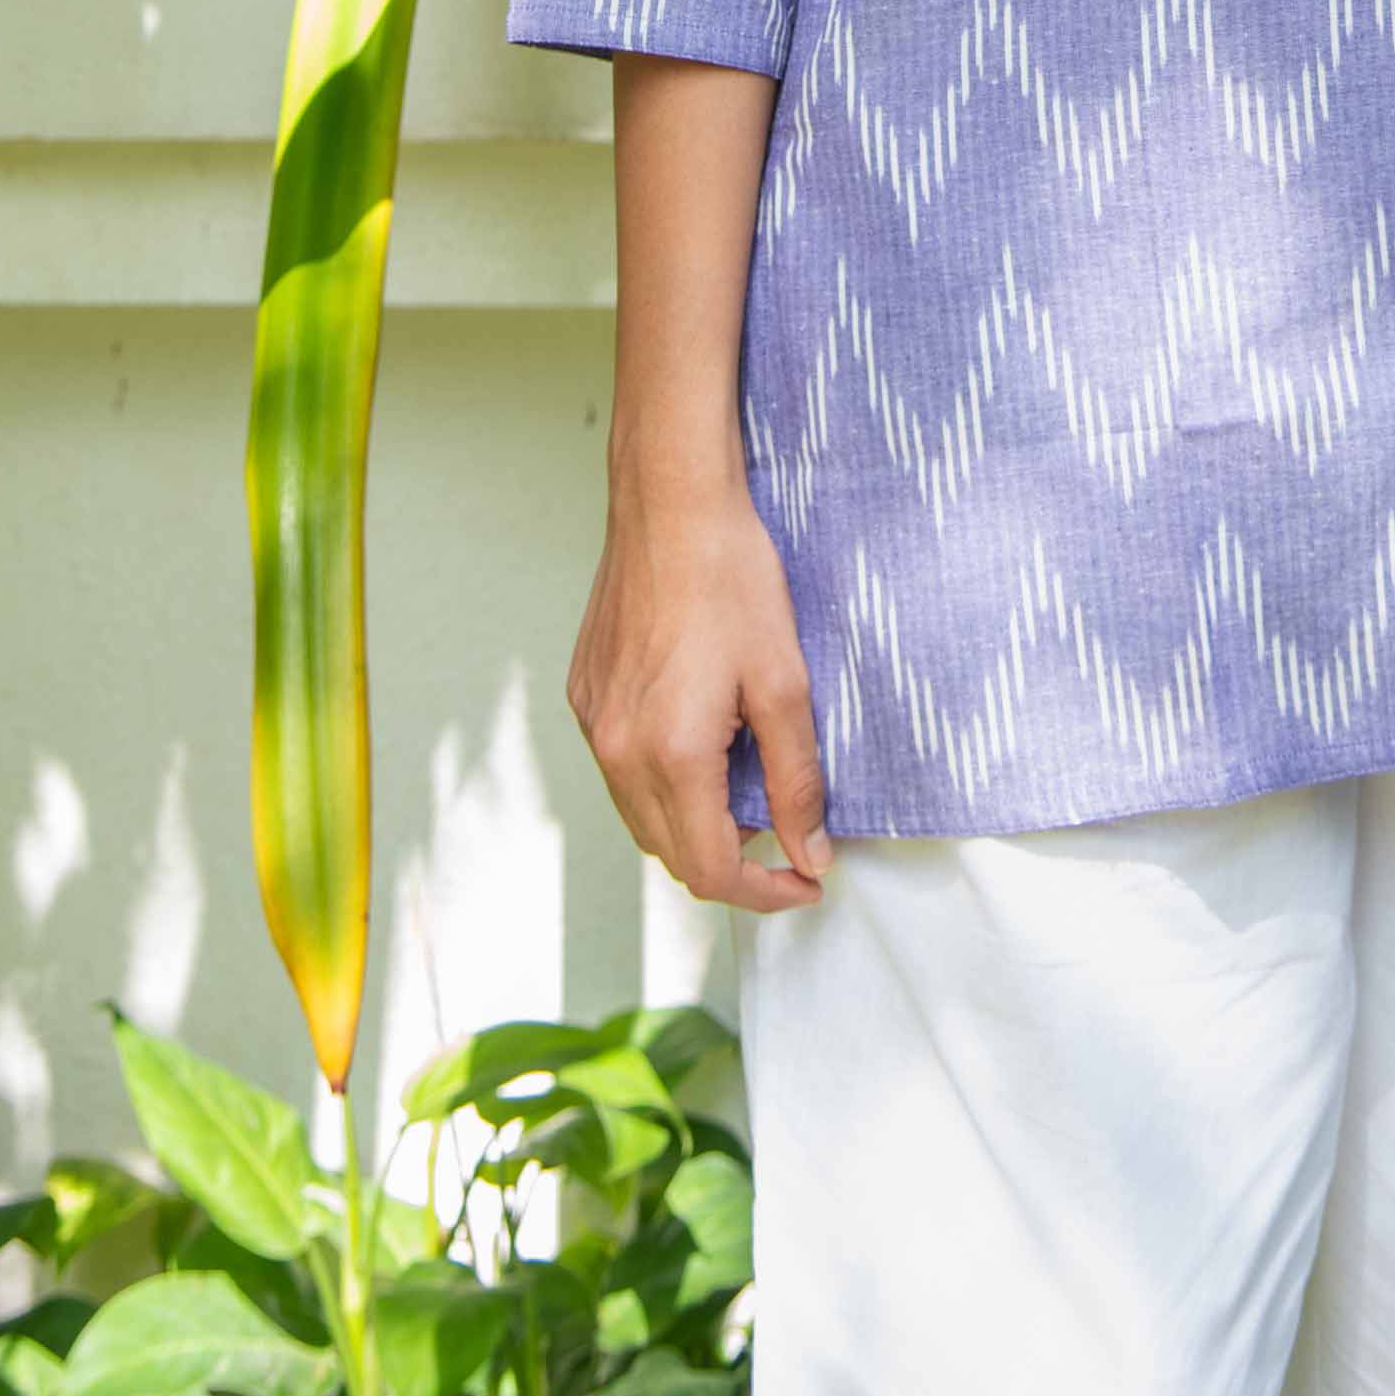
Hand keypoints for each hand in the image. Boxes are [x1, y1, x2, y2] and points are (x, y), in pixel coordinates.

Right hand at [568, 470, 836, 909]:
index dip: (764, 891)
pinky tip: (702, 744)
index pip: (711, 869)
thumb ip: (797, 780)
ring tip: (748, 788)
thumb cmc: (731, 578)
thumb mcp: (784, 681)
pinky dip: (662, 783)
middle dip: (733, 864)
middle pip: (671, 855)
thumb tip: (809, 852)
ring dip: (694, 827)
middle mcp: (619, 751)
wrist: (671, 503)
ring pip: (642, 818)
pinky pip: (621, 771)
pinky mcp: (584, 696)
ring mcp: (593, 724)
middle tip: (788, 839)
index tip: (806, 879)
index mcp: (671, 755)